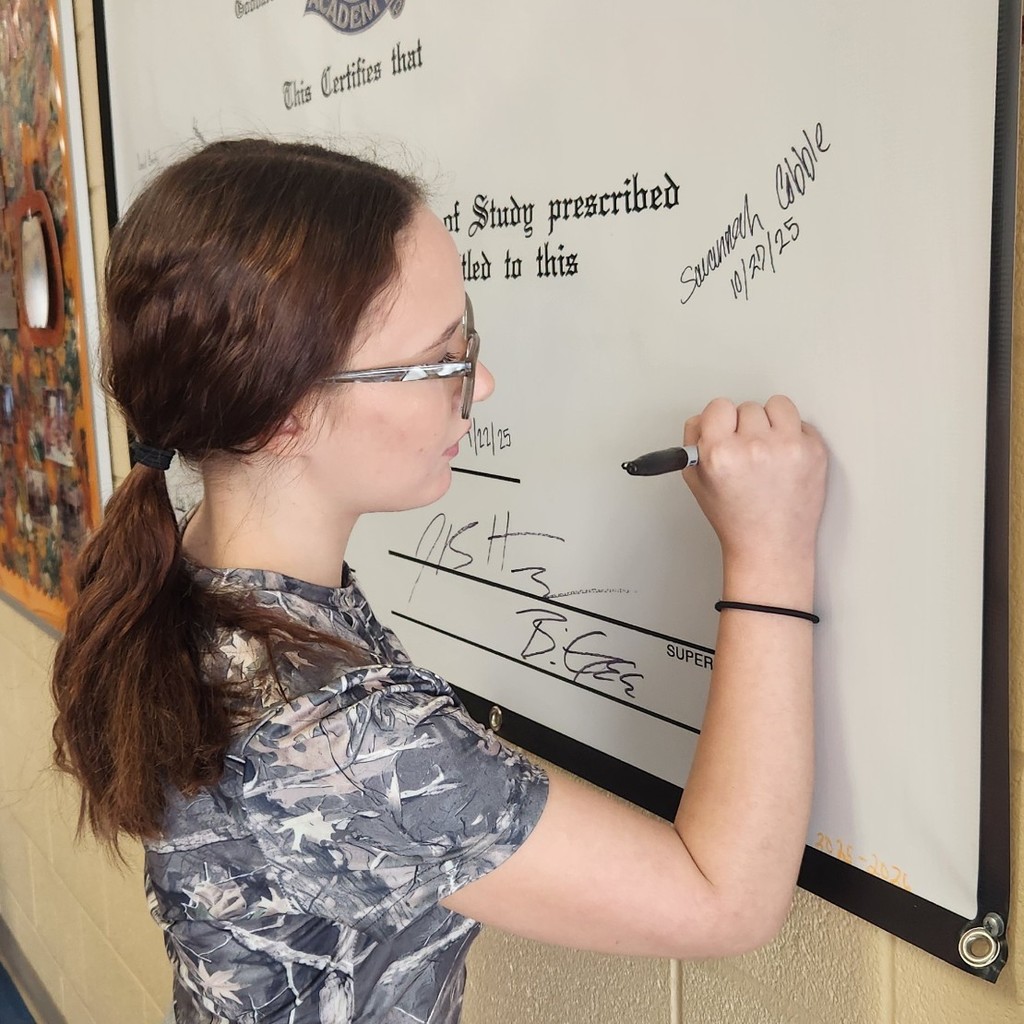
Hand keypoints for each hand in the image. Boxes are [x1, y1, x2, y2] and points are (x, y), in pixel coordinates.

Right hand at [682, 396, 826, 569]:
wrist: (771, 545)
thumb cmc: (735, 518)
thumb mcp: (697, 480)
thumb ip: (694, 441)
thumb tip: (706, 417)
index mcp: (721, 453)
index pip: (719, 405)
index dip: (720, 419)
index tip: (724, 430)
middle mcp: (755, 447)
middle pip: (748, 406)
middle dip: (746, 426)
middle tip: (747, 451)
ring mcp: (788, 447)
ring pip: (778, 405)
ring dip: (772, 421)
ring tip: (768, 448)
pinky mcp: (814, 451)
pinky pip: (801, 423)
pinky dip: (793, 436)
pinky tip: (785, 460)